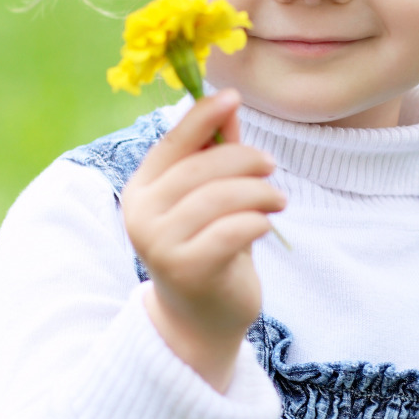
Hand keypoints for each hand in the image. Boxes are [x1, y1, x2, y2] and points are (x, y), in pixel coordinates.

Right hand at [121, 89, 284, 390]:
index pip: (172, 142)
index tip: (233, 97)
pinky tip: (266, 225)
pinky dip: (258, 221)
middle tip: (271, 167)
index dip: (202, 116)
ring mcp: (160, 244)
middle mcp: (141, 214)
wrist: (201, 321)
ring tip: (277, 200)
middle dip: (245, 160)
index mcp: (142, 189)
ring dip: (259, 192)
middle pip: (200, 167)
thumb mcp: (212, 198)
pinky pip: (232, 229)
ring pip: (219, 196)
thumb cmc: (209, 249)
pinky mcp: (187, 269)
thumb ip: (215, 153)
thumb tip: (228, 103)